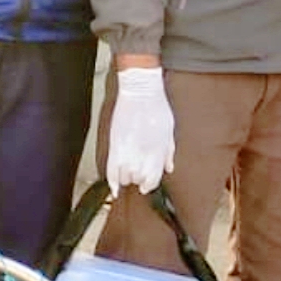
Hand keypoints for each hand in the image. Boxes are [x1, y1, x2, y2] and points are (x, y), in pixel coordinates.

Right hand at [104, 66, 174, 192]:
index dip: (149, 184)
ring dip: (126, 178)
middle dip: (138, 180)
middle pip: (137, 180)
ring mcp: (127, 150)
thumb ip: (168, 152)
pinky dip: (112, 182)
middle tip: (137, 174)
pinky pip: (111, 170)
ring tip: (127, 171)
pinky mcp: (114, 144)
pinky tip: (115, 189)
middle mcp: (143, 154)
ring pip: (124, 177)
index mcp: (158, 151)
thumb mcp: (169, 131)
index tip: (147, 185)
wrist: (140, 91)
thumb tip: (169, 168)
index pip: (153, 179)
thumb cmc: (157, 108)